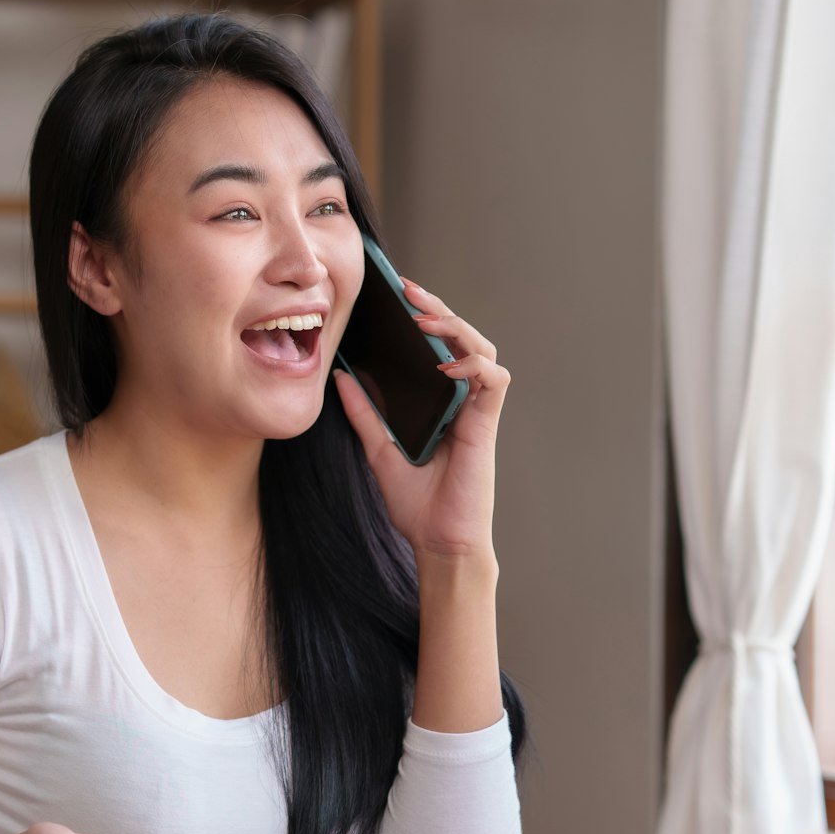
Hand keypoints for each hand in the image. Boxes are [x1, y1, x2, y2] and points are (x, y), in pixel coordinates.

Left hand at [333, 278, 508, 562]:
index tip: (397, 297)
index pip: (439, 348)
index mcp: (441, 404)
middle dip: (438, 309)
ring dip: (457, 328)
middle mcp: (462, 402)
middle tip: (408, 290)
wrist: (437, 542)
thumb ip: (364, 414)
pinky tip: (446, 366)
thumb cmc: (417, 505)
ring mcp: (477, 412)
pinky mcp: (487, 426)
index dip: (424, 318)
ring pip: (482, 350)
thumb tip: (341, 377)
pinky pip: (493, 381)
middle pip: (462, 339)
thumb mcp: (379, 450)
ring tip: (425, 319)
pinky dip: (474, 365)